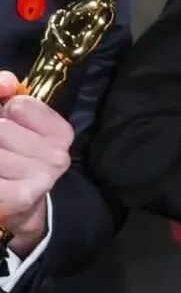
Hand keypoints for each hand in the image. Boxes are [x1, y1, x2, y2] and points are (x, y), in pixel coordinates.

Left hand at [0, 70, 73, 254]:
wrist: (19, 209)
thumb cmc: (14, 155)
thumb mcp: (15, 120)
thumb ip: (5, 91)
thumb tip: (7, 82)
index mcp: (61, 133)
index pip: (19, 105)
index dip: (6, 113)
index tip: (10, 126)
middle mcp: (58, 156)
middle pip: (2, 128)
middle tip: (3, 149)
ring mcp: (40, 178)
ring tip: (0, 166)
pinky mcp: (20, 197)